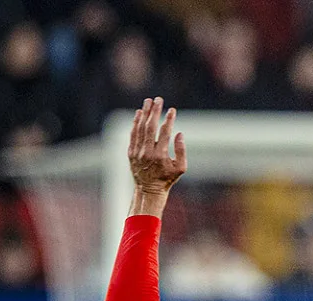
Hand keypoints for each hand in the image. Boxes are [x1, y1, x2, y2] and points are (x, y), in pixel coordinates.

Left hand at [127, 97, 185, 212]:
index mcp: (161, 155)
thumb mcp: (181, 168)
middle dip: (155, 111)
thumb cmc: (167, 179)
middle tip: (158, 99)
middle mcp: (147, 152)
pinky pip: (133, 134)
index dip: (169, 120)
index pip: (165, 133)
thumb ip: (181, 150)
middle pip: (150, 126)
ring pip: (140, 128)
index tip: (172, 110)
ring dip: (144, 113)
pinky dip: (135, 123)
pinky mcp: (131, 152)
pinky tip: (138, 113)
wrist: (148, 189)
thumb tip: (179, 133)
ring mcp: (137, 151)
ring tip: (148, 101)